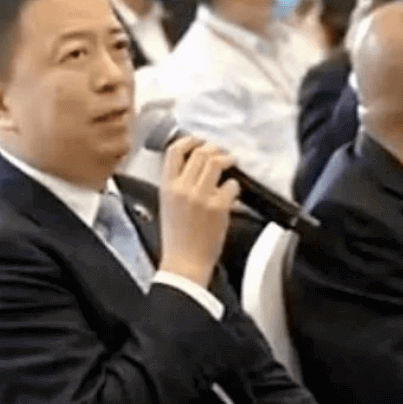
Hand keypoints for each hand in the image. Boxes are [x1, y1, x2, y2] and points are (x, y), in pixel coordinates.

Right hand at [157, 137, 239, 287]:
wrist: (184, 263)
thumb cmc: (177, 239)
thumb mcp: (167, 205)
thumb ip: (177, 184)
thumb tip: (193, 167)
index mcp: (167, 187)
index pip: (174, 151)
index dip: (189, 140)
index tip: (198, 141)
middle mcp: (183, 188)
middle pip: (200, 152)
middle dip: (213, 149)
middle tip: (220, 154)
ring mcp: (201, 196)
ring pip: (216, 162)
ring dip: (227, 159)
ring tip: (230, 163)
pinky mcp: (219, 206)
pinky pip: (232, 185)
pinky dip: (235, 186)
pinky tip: (233, 194)